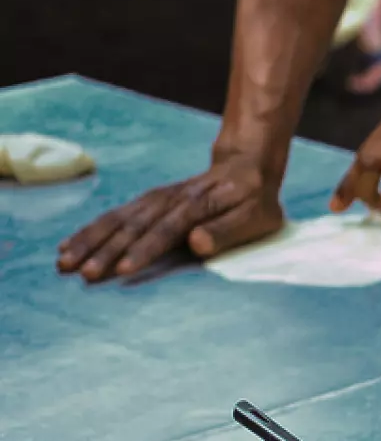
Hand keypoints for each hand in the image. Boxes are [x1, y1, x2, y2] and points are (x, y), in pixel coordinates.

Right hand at [57, 155, 282, 282]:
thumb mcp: (255, 217)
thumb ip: (226, 230)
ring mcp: (154, 200)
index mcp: (198, 205)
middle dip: (107, 250)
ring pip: (116, 220)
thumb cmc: (254, 201)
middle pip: (134, 226)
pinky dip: (89, 231)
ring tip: (64, 262)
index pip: (167, 230)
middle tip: (84, 273)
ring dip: (89, 241)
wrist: (245, 166)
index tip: (124, 269)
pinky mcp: (146, 202)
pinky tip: (68, 245)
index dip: (145, 250)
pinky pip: (113, 216)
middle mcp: (169, 200)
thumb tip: (197, 242)